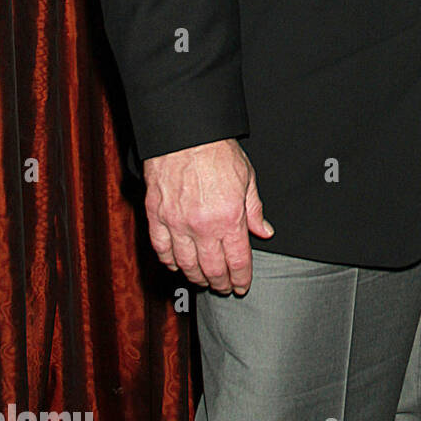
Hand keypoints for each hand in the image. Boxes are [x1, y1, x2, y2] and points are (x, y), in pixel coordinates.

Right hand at [143, 138, 272, 294]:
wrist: (186, 134)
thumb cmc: (217, 151)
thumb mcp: (247, 178)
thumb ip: (255, 210)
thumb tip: (264, 231)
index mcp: (229, 217)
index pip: (237, 261)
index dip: (241, 278)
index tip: (241, 285)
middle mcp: (202, 226)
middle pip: (212, 269)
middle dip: (220, 283)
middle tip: (224, 287)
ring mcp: (177, 223)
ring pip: (186, 265)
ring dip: (196, 277)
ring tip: (203, 280)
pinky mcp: (156, 216)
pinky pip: (161, 249)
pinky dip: (169, 262)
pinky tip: (177, 265)